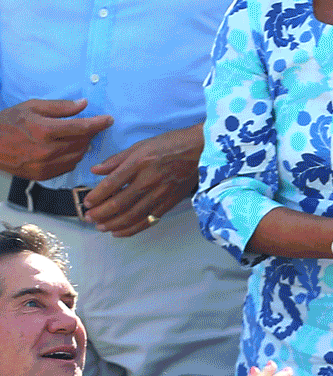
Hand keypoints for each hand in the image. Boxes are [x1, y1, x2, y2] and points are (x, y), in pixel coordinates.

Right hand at [0, 98, 111, 180]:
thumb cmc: (9, 122)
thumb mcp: (32, 107)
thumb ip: (60, 107)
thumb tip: (84, 104)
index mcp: (45, 131)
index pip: (82, 128)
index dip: (99, 123)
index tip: (109, 119)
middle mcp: (47, 151)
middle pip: (82, 143)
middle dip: (91, 134)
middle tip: (91, 126)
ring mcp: (44, 166)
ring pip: (77, 156)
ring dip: (83, 146)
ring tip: (79, 137)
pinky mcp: (41, 176)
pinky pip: (67, 167)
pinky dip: (72, 158)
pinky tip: (67, 149)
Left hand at [83, 125, 198, 236]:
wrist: (202, 149)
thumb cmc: (171, 143)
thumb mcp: (142, 145)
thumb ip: (117, 159)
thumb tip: (95, 170)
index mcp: (139, 163)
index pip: (110, 185)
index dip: (95, 197)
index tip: (87, 203)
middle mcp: (148, 180)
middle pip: (118, 204)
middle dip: (99, 214)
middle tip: (88, 218)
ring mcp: (160, 193)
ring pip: (131, 216)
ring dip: (112, 224)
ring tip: (100, 227)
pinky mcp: (169, 202)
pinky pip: (147, 220)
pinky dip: (131, 229)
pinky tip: (119, 231)